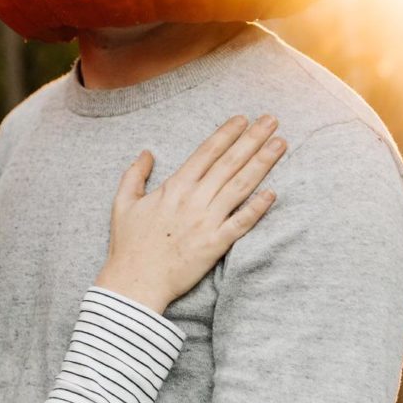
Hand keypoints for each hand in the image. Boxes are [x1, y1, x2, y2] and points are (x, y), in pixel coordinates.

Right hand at [97, 115, 284, 314]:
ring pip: (240, 186)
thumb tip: (147, 153)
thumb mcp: (122, 203)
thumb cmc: (128, 245)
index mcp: (174, 187)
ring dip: (262, 163)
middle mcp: (194, 200)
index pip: (206, 152)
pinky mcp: (215, 245)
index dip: (227, 133)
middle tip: (272, 120)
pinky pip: (241, 223)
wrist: (134, 283)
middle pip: (229, 163)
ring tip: (280, 144)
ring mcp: (206, 222)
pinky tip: (273, 193)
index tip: (243, 119)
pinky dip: (258, 208)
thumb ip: (134, 174)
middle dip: (253, 139)